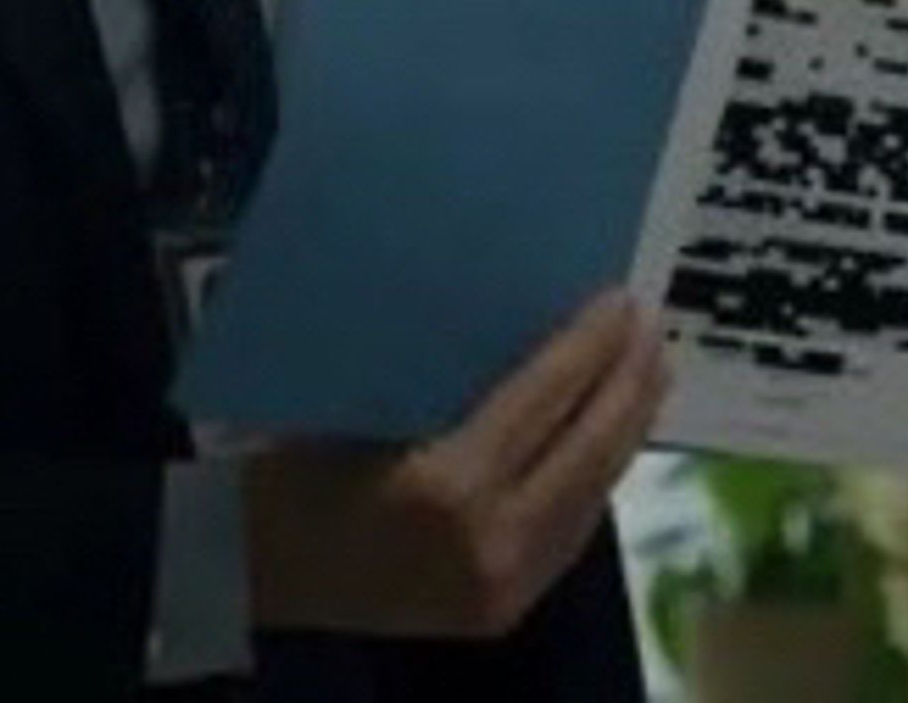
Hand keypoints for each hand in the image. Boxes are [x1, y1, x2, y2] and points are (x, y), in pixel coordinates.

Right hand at [241, 290, 665, 639]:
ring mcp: (504, 585)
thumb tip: (520, 318)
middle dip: (628, 384)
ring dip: (625, 430)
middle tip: (651, 324)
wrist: (256, 568)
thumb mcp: (366, 401)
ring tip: (649, 372)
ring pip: (591, 496)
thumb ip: (447, 376)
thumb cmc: (296, 466)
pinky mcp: (505, 609)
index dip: (588, 346)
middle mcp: (490, 540)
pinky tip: (608, 440)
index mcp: (448, 483)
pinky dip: (596, 478)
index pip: (543, 399)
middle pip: (586, 451)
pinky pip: (570, 533)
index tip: (619, 298)